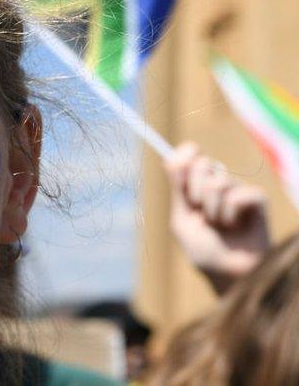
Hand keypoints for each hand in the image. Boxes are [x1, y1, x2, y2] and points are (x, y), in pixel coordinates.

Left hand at [166, 142, 269, 293]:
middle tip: (198, 210)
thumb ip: (178, 190)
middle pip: (202, 163)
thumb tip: (171, 158)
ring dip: (212, 209)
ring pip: (218, 181)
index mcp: (193, 187)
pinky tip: (235, 226)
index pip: (189, 156)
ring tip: (218, 226)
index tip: (179, 162)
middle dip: (193, 189)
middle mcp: (215, 185)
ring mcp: (236, 190)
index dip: (184, 154)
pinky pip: (239, 194)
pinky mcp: (256, 200)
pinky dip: (230, 214)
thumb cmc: (203, 250)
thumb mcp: (182, 220)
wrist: (227, 273)